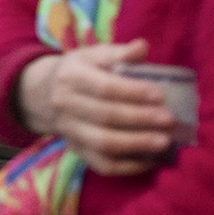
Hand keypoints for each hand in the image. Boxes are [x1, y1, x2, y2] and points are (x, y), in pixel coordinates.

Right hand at [16, 39, 173, 174]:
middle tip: (169, 120)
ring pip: (103, 143)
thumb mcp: (93, 55)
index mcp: (71, 77)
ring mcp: (70, 131)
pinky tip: (150, 161)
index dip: (133, 93)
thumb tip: (142, 47)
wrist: (44, 94)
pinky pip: (102, 165)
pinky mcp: (77, 151)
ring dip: (136, 144)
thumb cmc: (80, 71)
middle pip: (105, 116)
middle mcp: (65, 105)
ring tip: (164, 142)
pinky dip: (127, 167)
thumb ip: (119, 53)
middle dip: (140, 119)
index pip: (103, 88)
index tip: (160, 96)